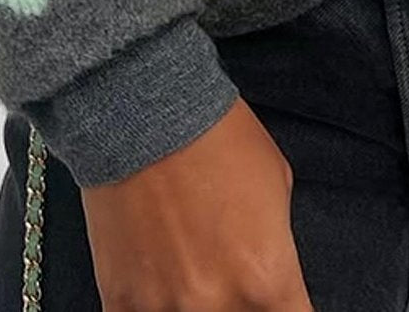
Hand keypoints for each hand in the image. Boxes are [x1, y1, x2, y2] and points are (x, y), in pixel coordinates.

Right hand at [80, 97, 314, 310]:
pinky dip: (155, 309)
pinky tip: (161, 285)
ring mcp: (164, 309)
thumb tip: (269, 276)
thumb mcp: (277, 187)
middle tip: (234, 276)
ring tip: (196, 271)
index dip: (288, 309)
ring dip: (198, 306)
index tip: (281, 301)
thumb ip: (275, 246)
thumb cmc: (219, 139)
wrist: (148, 115)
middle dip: (245, 306)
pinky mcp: (120, 303)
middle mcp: (218, 305)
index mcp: (268, 279)